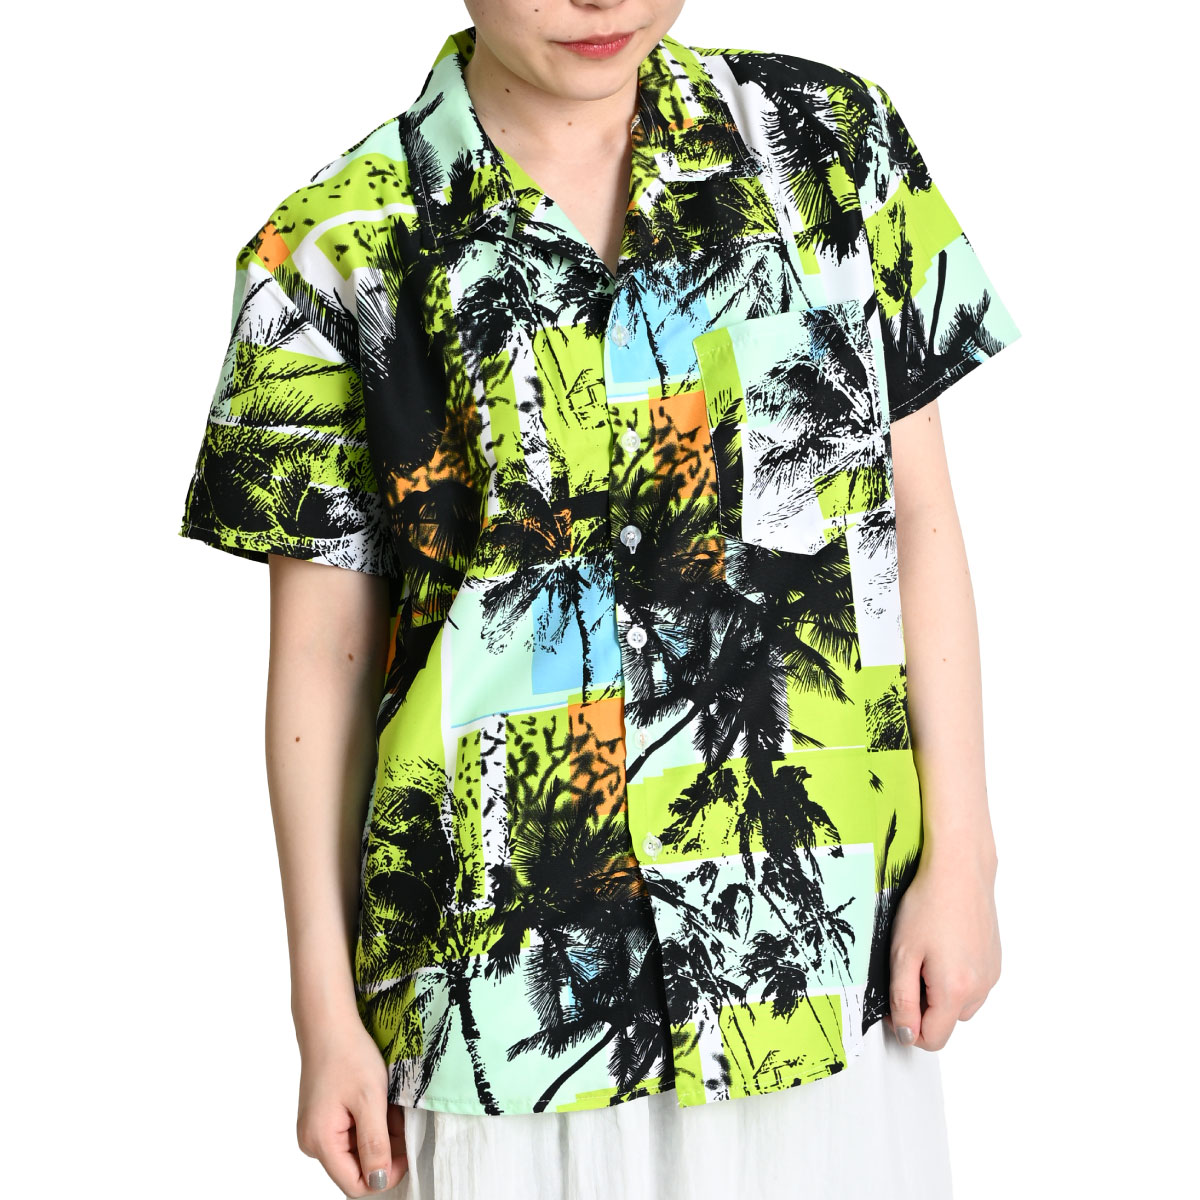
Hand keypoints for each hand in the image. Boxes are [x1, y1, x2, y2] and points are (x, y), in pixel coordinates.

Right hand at [295, 1017, 407, 1194]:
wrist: (329, 1025)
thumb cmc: (348, 1055)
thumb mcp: (370, 1100)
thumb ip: (375, 1144)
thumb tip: (379, 1182)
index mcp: (320, 1142)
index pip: (355, 1184)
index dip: (385, 1174)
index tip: (406, 1151)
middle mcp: (313, 1142)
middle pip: (356, 1167)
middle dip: (384, 1148)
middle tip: (399, 1119)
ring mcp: (316, 1130)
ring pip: (356, 1149)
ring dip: (379, 1133)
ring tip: (389, 1106)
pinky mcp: (322, 1119)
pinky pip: (350, 1134)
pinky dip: (369, 1122)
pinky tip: (378, 1101)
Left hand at [884, 845, 1000, 1050]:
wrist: (959, 870)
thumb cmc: (927, 906)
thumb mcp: (902, 955)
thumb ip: (902, 1001)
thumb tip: (906, 1034)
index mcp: (956, 992)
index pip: (932, 1039)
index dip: (907, 1028)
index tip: (894, 1002)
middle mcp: (981, 989)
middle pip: (947, 1023)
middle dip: (924, 1006)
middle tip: (910, 967)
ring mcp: (991, 975)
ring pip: (960, 1005)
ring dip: (941, 993)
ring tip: (927, 954)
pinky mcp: (995, 962)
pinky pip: (973, 985)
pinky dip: (956, 978)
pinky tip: (944, 946)